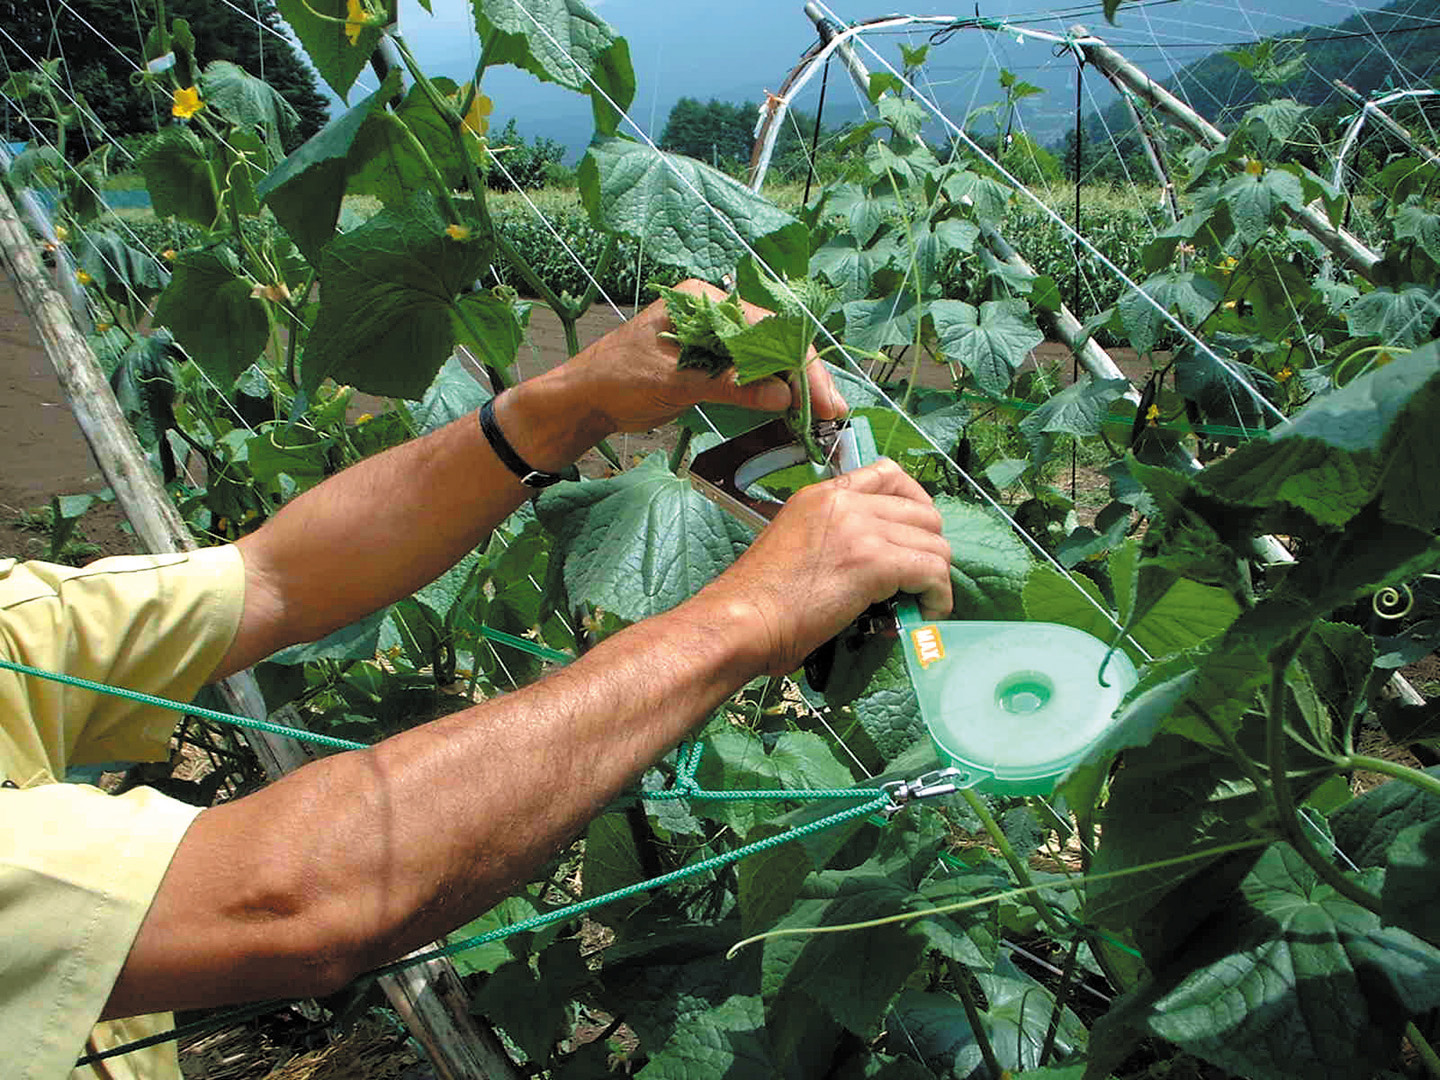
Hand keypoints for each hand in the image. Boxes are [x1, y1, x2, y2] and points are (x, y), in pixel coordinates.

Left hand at [566, 278, 845, 434]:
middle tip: (833, 412)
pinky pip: (752, 372)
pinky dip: (774, 391)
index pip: (766, 327)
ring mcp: (713, 337)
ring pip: (767, 357)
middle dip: (805, 375)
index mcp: (704, 301)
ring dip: (795, 385)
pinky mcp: (711, 362)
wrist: (582, 400)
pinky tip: (792, 410)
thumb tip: (782, 395)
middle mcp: (714, 312)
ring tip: (821, 415)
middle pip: (774, 340)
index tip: (822, 397)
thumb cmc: (617, 380)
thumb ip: (729, 385)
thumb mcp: (675, 382)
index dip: (799, 363)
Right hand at [696, 459, 952, 676]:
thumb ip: (831, 540)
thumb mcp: (792, 545)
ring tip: (922, 603)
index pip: (887, 474)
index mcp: (822, 495)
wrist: (740, 620)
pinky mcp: (874, 563)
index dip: (914, 503)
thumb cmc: (755, 601)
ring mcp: (861, 529)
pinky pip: (932, 572)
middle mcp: (845, 503)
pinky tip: (929, 613)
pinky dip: (938, 596)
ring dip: (935, 576)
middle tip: (918, 579)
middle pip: (922, 512)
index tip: (914, 534)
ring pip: (934, 544)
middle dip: (929, 547)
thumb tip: (865, 570)